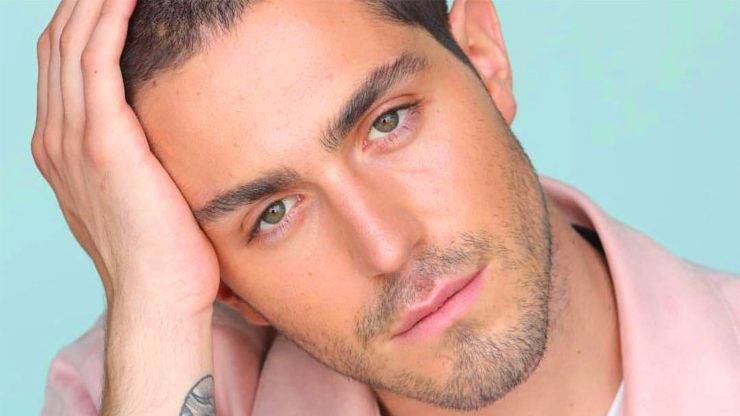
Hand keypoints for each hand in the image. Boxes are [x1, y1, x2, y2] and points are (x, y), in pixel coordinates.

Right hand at [31, 0, 218, 316]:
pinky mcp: (102, 143)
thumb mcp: (139, 189)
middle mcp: (55, 136)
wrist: (158, 295)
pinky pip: (97, 63)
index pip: (63, 63)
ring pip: (73, 44)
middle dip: (83, 0)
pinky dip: (109, 22)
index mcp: (62, 146)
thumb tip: (162, 125)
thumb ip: (134, 151)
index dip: (82, 19)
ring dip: (95, 0)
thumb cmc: (163, 247)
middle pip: (59, 43)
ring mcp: (72, 139)